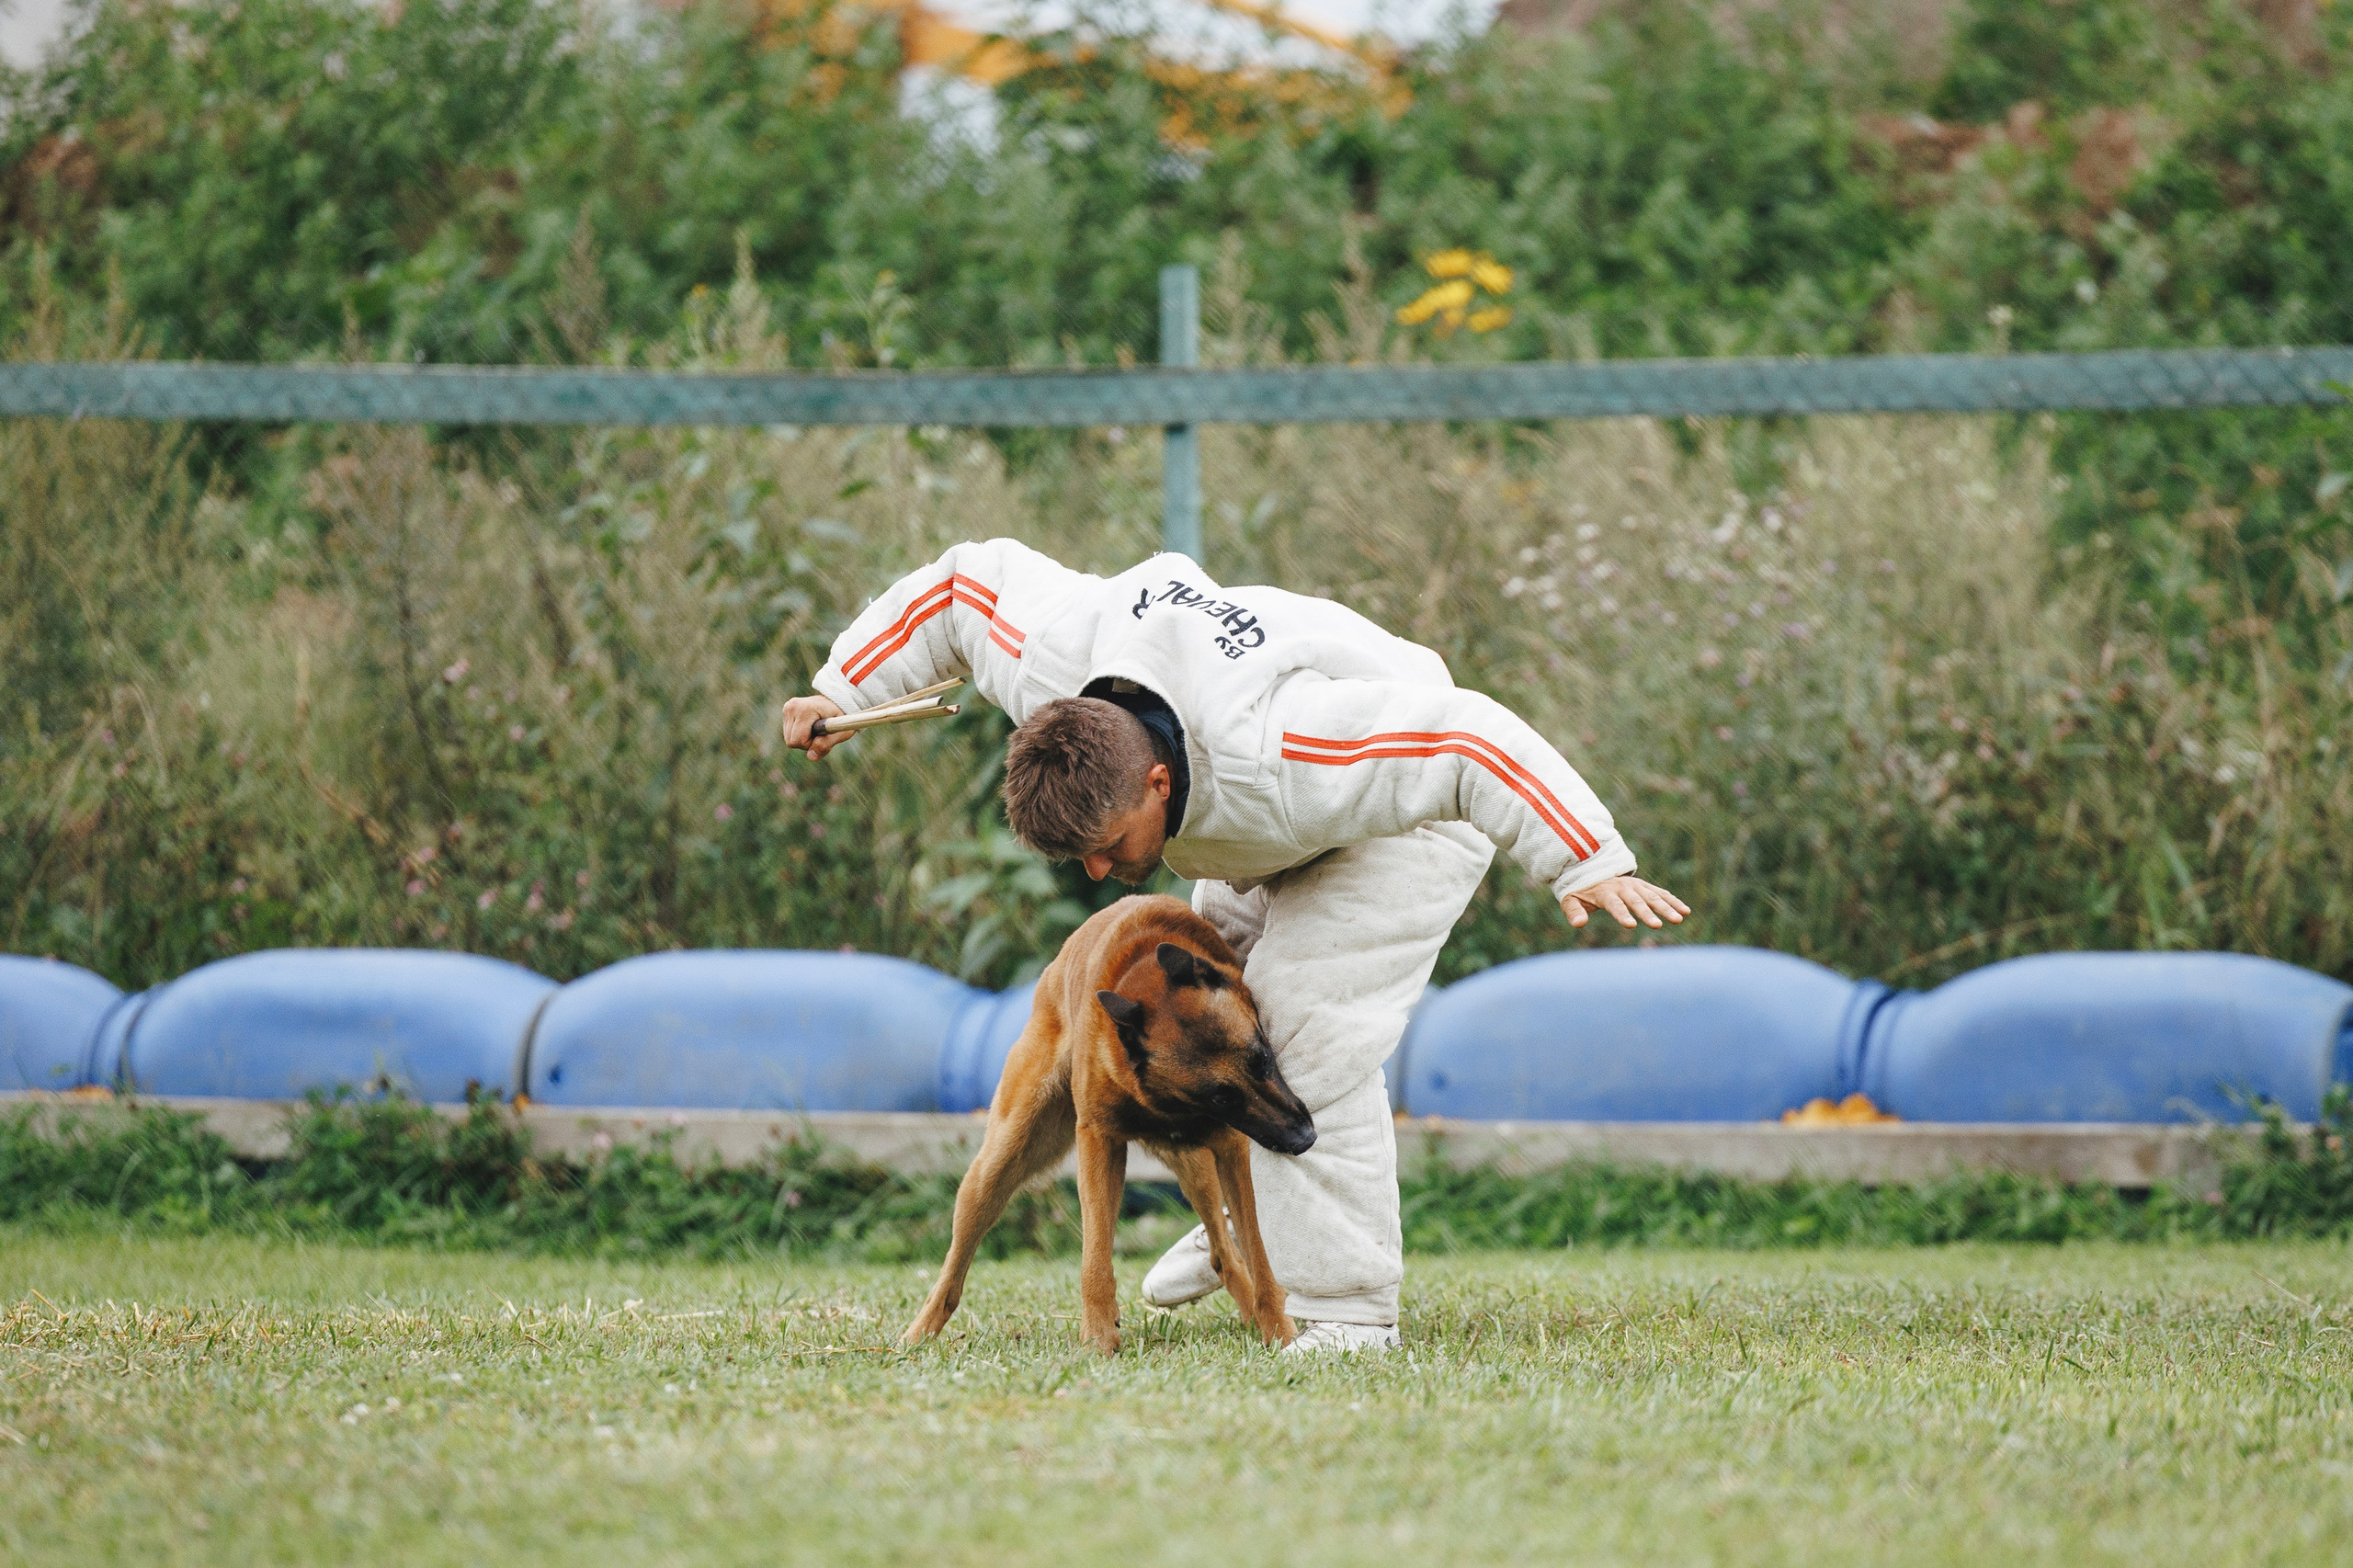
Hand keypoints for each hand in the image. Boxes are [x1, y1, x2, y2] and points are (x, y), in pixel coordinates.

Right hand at [779, 694, 847, 758]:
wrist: (838, 702)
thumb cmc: (842, 717)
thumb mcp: (842, 732)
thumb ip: (826, 744)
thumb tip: (810, 756)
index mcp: (805, 709)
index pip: (798, 740)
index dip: (810, 744)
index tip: (822, 735)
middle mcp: (792, 706)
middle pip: (791, 741)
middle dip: (806, 743)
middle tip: (820, 733)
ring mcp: (788, 708)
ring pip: (789, 739)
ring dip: (802, 739)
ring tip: (815, 727)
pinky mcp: (786, 710)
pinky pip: (788, 733)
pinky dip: (799, 734)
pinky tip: (809, 725)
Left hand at [1561, 875, 1690, 931]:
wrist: (1593, 869)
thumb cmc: (1582, 890)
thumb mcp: (1571, 899)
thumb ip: (1574, 911)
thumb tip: (1578, 924)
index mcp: (1605, 892)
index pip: (1615, 905)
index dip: (1622, 914)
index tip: (1631, 925)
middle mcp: (1623, 888)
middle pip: (1637, 901)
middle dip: (1647, 913)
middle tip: (1658, 925)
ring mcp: (1636, 886)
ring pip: (1654, 896)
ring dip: (1667, 907)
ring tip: (1679, 919)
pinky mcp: (1645, 886)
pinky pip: (1662, 893)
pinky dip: (1673, 901)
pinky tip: (1685, 911)